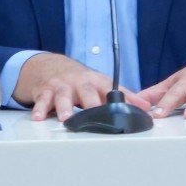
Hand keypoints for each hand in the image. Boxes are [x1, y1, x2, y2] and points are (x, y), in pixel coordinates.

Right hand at [16, 52, 151, 121]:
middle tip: (94, 115)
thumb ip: (124, 96)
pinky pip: (42, 99)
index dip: (119, 100)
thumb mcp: (103, 84)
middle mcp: (80, 83)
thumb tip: (147, 107)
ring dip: (64, 106)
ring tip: (65, 118)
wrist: (53, 66)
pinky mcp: (45, 91)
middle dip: (90, 103)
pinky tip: (38, 117)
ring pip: (63, 95)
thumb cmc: (82, 80)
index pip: (110, 90)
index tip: (124, 111)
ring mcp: (62, 86)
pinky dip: (39, 108)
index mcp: (97, 82)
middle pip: (86, 91)